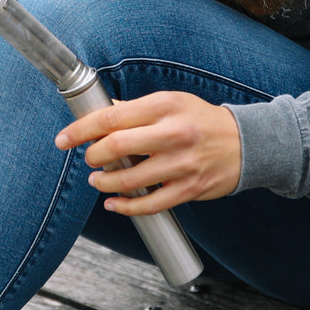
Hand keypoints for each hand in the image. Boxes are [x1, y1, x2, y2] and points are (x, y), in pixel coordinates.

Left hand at [54, 91, 241, 213]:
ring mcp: (181, 163)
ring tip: (99, 180)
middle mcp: (172, 133)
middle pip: (116, 147)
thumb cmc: (201, 120)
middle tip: (89, 159)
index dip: (81, 130)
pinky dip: (125, 207)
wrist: (246, 144)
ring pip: (129, 180)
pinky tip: (114, 203)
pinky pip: (149, 204)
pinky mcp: (189, 188)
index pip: (111, 117)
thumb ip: (135, 109)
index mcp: (163, 106)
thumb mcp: (171, 102)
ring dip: (105, 183)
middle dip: (92, 156)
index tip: (64, 140)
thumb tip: (99, 113)